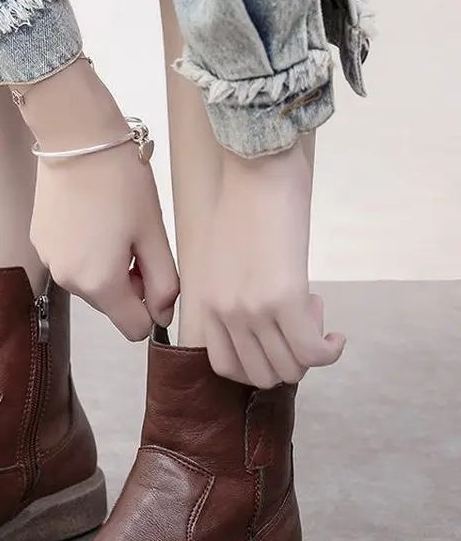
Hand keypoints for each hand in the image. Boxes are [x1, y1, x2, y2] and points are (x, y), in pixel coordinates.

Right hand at [20, 60, 178, 340]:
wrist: (75, 135)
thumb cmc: (121, 180)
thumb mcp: (154, 233)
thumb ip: (164, 283)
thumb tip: (162, 316)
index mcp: (100, 284)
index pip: (133, 329)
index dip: (151, 308)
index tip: (156, 275)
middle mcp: (70, 282)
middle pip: (111, 306)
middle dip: (128, 283)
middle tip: (137, 240)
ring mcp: (50, 264)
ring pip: (91, 284)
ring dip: (107, 267)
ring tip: (113, 225)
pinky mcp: (40, 244)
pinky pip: (72, 263)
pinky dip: (85, 251)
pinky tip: (91, 217)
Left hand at [199, 140, 345, 387]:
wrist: (255, 165)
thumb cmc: (240, 203)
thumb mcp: (218, 260)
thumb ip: (229, 295)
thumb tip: (258, 319)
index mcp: (204, 306)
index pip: (226, 367)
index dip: (258, 362)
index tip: (274, 339)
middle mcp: (223, 315)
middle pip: (260, 375)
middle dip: (287, 360)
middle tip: (300, 324)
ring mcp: (251, 310)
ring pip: (288, 369)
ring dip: (308, 353)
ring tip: (314, 315)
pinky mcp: (283, 298)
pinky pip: (311, 352)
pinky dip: (329, 352)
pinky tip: (336, 334)